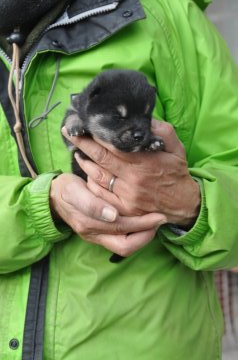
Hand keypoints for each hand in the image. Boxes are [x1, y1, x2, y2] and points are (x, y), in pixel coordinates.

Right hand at [50, 173, 166, 255]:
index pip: (121, 231)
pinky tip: (143, 220)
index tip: (158, 216)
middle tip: (161, 219)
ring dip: (142, 235)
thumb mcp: (74, 191)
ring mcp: (96, 237)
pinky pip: (120, 239)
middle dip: (146, 234)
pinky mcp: (99, 233)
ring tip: (155, 221)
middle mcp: (94, 235)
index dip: (142, 225)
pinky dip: (134, 232)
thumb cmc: (66, 190)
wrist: (53, 196)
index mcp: (88, 225)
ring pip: (124, 245)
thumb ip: (91, 204)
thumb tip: (112, 216)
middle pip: (125, 245)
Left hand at [62, 120, 199, 227]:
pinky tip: (88, 172)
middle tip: (68, 131)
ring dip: (84, 162)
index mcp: (144, 162)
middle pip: (100, 158)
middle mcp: (133, 179)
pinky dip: (91, 182)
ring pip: (97, 176)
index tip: (82, 125)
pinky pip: (100, 194)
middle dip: (82, 143)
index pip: (112, 145)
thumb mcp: (176, 147)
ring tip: (76, 150)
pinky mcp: (124, 208)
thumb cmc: (176, 172)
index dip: (94, 135)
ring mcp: (126, 196)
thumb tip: (143, 118)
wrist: (183, 202)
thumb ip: (162, 131)